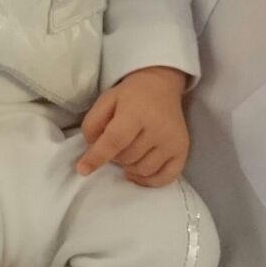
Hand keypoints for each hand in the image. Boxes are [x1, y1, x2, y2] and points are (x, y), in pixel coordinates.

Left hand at [77, 66, 188, 184]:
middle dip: (114, 156)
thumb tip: (92, 153)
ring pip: (142, 170)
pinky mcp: (182, 151)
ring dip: (129, 166)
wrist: (160, 86)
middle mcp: (159, 128)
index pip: (115, 140)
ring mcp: (173, 142)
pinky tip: (138, 170)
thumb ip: (92, 125)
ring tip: (128, 151)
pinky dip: (147, 180)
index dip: (97, 157)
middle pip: (127, 158)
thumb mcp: (105, 101)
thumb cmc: (129, 96)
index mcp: (137, 112)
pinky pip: (164, 178)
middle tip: (117, 143)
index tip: (83, 169)